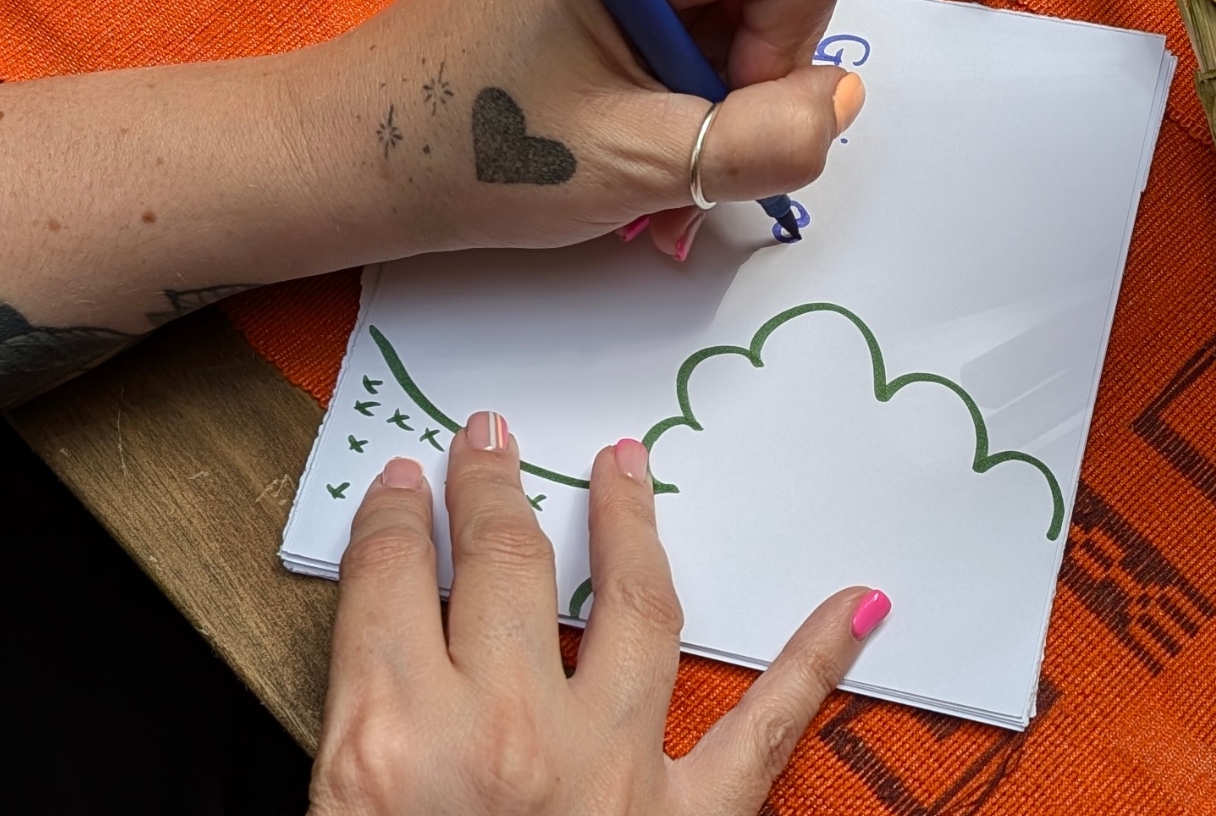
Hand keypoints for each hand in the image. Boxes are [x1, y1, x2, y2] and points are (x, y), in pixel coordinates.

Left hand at [303, 0, 866, 259]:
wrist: (370, 143)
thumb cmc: (482, 154)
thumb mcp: (639, 168)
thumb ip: (767, 140)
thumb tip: (845, 99)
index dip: (787, 49)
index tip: (704, 107)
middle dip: (774, 42)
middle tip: (683, 106)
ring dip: (742, 49)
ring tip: (653, 102)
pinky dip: (713, 37)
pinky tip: (644, 81)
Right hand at [308, 413, 889, 815]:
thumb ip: (357, 734)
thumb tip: (384, 662)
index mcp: (392, 744)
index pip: (388, 580)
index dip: (394, 516)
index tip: (403, 482)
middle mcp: (505, 735)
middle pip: (504, 567)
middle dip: (493, 489)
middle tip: (488, 440)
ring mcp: (610, 775)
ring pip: (633, 605)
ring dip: (631, 521)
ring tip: (627, 464)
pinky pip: (765, 730)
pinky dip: (815, 664)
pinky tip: (858, 605)